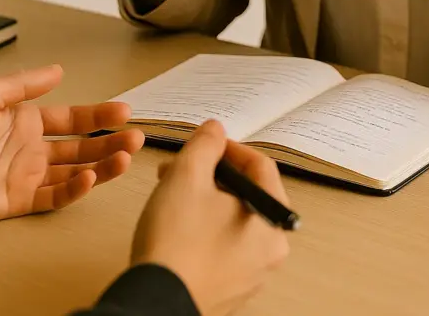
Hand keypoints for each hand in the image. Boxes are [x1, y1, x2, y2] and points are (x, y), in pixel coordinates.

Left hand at [0, 65, 143, 224]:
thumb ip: (25, 85)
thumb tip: (59, 70)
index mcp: (26, 120)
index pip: (73, 119)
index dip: (99, 115)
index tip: (124, 111)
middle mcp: (32, 149)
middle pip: (82, 146)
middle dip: (111, 142)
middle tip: (136, 138)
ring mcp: (27, 176)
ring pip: (75, 171)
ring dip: (102, 165)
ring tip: (125, 158)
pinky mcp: (18, 202)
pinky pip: (54, 196)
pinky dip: (75, 188)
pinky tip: (91, 177)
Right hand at [131, 121, 289, 315]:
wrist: (156, 301)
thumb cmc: (175, 243)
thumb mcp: (187, 177)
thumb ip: (204, 145)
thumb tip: (214, 130)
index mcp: (272, 220)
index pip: (260, 166)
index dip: (229, 147)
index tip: (205, 142)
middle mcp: (270, 250)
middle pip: (246, 194)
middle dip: (211, 175)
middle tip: (182, 169)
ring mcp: (250, 273)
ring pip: (232, 220)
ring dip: (204, 200)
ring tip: (171, 195)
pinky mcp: (228, 288)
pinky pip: (222, 247)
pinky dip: (203, 230)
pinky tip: (175, 227)